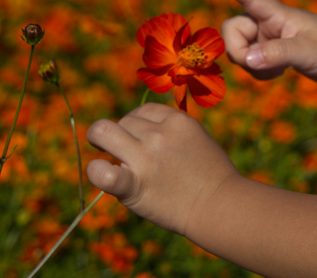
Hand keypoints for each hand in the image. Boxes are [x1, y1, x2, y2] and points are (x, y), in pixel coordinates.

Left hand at [86, 103, 238, 235]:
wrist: (220, 206)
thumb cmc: (211, 175)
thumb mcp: (197, 138)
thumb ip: (171, 130)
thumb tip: (140, 129)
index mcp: (178, 120)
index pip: (144, 110)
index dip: (138, 125)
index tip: (141, 141)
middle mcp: (160, 134)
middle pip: (124, 121)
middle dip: (123, 135)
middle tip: (128, 155)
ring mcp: (146, 157)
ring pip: (103, 132)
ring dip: (103, 144)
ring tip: (109, 159)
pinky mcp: (135, 185)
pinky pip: (102, 173)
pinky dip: (96, 172)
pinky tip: (101, 173)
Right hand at [204, 0, 316, 90]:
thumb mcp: (309, 52)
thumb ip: (279, 54)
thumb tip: (247, 58)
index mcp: (279, 14)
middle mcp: (268, 23)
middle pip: (231, 31)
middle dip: (237, 52)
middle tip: (257, 65)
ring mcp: (267, 38)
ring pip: (238, 51)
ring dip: (252, 66)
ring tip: (280, 70)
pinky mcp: (270, 53)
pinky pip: (249, 64)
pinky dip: (258, 73)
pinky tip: (280, 73)